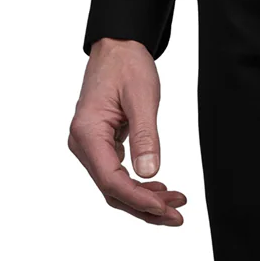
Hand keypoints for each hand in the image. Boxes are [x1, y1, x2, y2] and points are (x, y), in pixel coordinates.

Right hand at [68, 37, 186, 225]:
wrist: (117, 45)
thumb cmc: (127, 64)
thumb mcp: (142, 97)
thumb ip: (145, 136)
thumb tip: (150, 173)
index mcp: (87, 133)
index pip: (111, 180)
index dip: (138, 198)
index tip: (165, 208)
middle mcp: (82, 143)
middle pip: (111, 189)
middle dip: (145, 206)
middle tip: (177, 215)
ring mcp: (88, 144)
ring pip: (114, 184)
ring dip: (143, 197)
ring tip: (175, 203)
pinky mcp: (98, 143)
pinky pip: (115, 172)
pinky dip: (137, 184)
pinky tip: (158, 187)